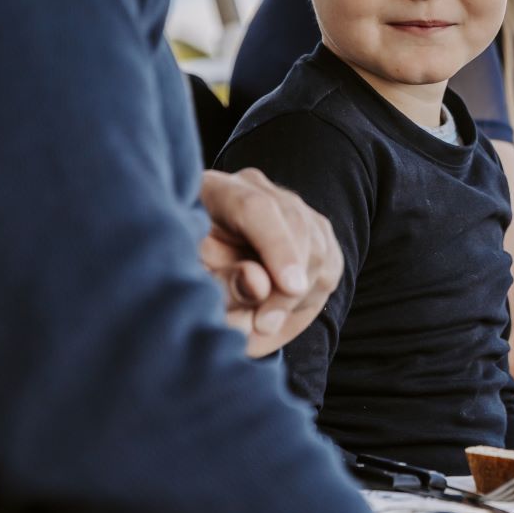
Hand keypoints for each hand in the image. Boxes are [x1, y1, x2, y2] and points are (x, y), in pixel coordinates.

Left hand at [198, 169, 342, 357]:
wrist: (199, 281)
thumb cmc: (184, 282)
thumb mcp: (189, 284)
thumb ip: (220, 284)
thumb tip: (259, 284)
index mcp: (212, 191)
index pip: (256, 208)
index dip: (277, 246)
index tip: (290, 287)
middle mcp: (254, 187)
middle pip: (295, 226)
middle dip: (289, 285)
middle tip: (264, 325)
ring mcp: (288, 204)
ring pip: (318, 247)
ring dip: (300, 294)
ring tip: (264, 322)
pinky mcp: (313, 228)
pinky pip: (329, 262)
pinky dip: (312, 293)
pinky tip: (281, 308)